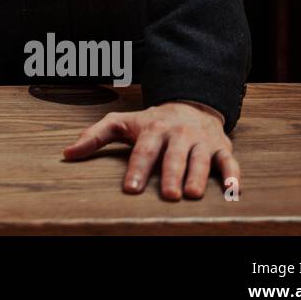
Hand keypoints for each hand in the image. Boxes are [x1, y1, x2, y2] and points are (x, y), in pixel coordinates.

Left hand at [62, 101, 239, 199]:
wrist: (191, 104)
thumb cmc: (152, 121)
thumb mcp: (122, 124)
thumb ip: (95, 136)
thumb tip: (66, 154)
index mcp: (153, 129)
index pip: (143, 151)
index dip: (137, 169)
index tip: (131, 188)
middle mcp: (178, 134)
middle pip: (173, 157)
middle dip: (170, 175)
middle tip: (168, 195)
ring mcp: (201, 141)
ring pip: (201, 160)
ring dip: (198, 176)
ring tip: (192, 194)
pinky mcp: (222, 148)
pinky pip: (230, 162)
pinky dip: (233, 175)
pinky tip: (234, 190)